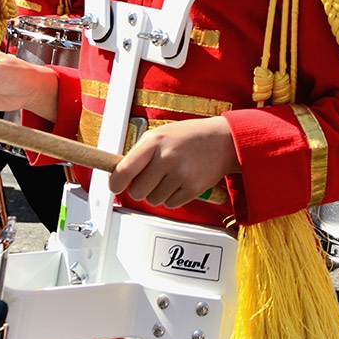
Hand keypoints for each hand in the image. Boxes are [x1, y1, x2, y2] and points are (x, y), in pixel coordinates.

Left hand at [109, 116, 240, 205]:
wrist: (223, 140)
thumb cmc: (188, 137)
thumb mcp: (160, 134)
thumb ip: (139, 154)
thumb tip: (116, 175)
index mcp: (154, 141)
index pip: (123, 171)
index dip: (115, 183)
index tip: (115, 186)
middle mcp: (167, 157)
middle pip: (137, 192)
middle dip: (140, 189)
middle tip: (149, 179)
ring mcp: (182, 173)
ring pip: (154, 200)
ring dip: (157, 193)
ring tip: (169, 177)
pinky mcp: (194, 188)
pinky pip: (171, 204)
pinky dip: (172, 198)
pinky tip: (180, 182)